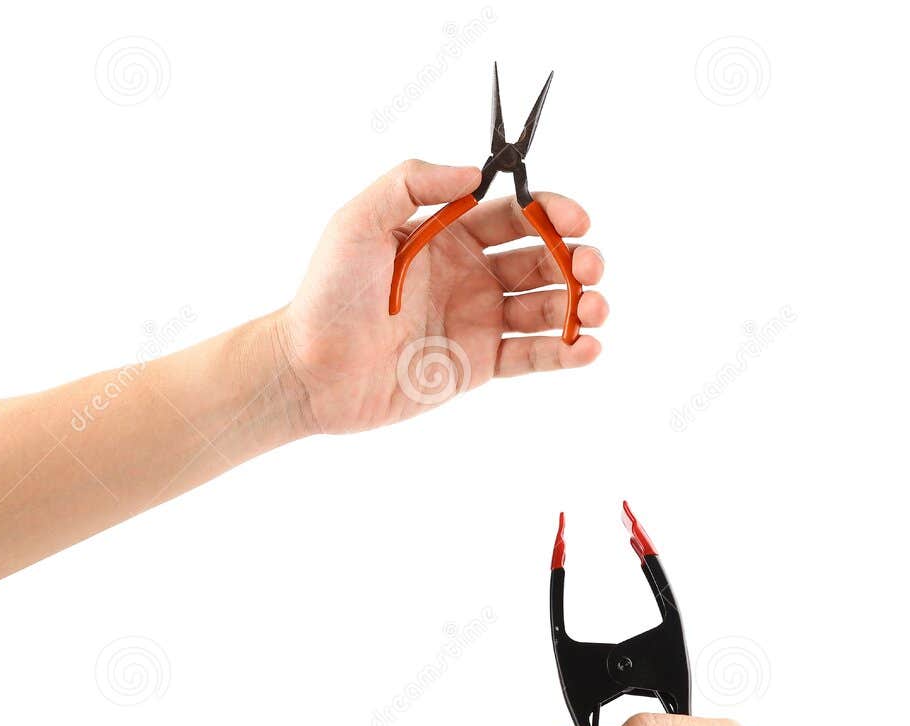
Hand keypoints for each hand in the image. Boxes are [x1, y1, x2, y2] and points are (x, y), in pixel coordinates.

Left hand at [276, 159, 605, 432]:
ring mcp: (478, 320)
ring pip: (543, 308)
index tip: (577, 219)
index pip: (513, 216)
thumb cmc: (329, 292)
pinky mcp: (478, 366)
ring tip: (596, 309)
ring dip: (578, 306)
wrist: (313, 368)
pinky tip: (589, 347)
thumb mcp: (360, 219)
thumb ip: (414, 183)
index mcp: (448, 234)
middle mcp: (471, 274)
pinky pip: (531, 356)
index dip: (551, 215)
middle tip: (590, 268)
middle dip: (573, 260)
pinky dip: (564, 353)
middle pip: (539, 260)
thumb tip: (474, 172)